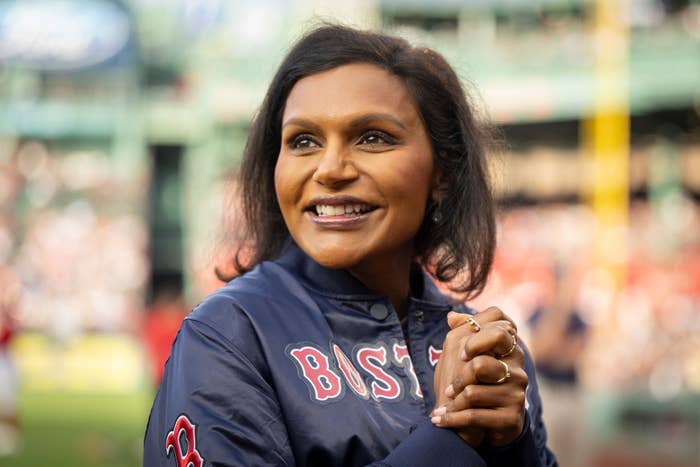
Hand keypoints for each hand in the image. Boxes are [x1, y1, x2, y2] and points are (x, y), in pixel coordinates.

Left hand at [432, 307, 526, 446]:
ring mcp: (517, 395)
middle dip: (458, 377)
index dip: (476, 339)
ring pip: (472, 393)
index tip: (463, 354)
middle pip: (479, 364)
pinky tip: (439, 419)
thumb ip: (461, 333)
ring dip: (453, 402)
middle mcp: (518, 371)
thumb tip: (451, 316)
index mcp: (510, 350)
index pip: (500, 328)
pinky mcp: (511, 418)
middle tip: (450, 387)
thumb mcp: (463, 356)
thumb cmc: (472, 385)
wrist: (484, 425)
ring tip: (448, 405)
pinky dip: (451, 419)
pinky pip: (473, 416)